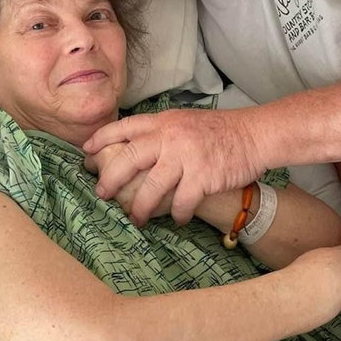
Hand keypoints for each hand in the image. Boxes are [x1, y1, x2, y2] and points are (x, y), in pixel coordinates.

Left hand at [82, 109, 265, 225]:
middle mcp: (170, 136)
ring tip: (136, 218)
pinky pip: (181, 202)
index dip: (102, 139)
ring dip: (141, 207)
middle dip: (111, 179)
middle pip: (129, 158)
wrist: (255, 135)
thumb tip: (137, 148)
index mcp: (164, 122)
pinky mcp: (202, 176)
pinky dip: (177, 214)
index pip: (125, 127)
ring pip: (151, 187)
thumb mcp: (185, 121)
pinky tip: (177, 219)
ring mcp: (185, 156)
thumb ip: (162, 132)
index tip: (85, 151)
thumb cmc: (222, 131)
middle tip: (101, 194)